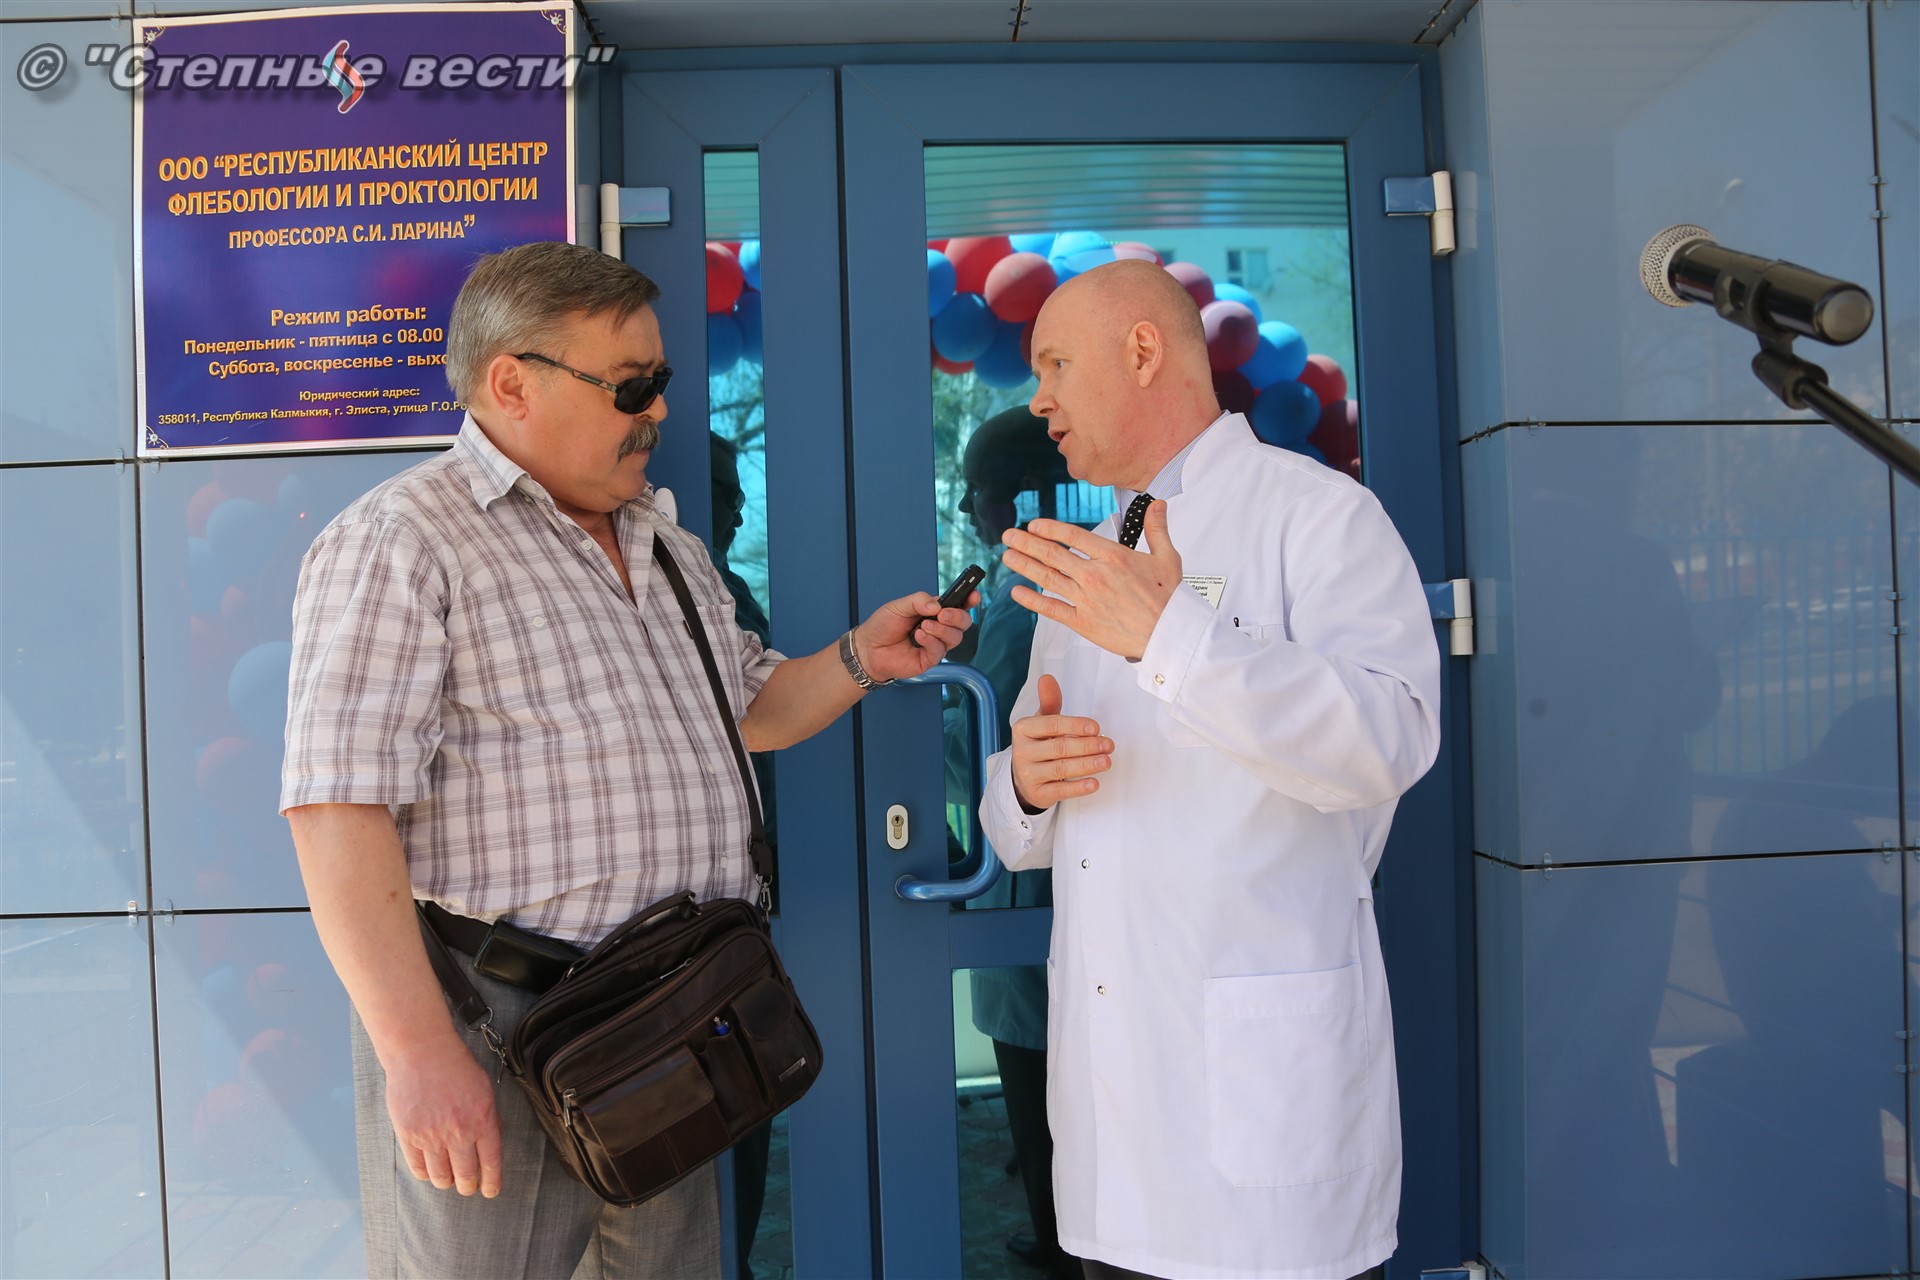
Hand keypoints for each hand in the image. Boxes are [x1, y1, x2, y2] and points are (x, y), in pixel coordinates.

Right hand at [383, 1030, 502, 1197]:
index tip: (490, 1191)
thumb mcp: (484, 1090)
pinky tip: (429, 1169)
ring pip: (441, 1177)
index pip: (491, 1163)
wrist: (422, 1051)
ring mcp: (432, 1135)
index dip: (491, 1183)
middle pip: (465, 1176)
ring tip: (448, 1177)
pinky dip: (425, 1174)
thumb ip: (488, 1119)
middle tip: (467, 1187)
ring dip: (446, 1181)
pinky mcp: (408, 1135)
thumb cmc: (456, 1067)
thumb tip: (490, 1146)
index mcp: (483, 1119)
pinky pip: (418, 1168)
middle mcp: (459, 1131)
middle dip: (468, 1186)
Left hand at [854, 589, 978, 682]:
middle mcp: (939, 627)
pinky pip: (940, 650)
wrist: (868, 648)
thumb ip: (918, 600)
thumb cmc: (882, 626)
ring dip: (941, 630)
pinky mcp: (930, 659)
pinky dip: (931, 641)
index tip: (973, 595)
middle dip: (957, 617)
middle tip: (942, 615)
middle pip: (963, 622)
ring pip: (955, 637)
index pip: (958, 604)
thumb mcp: (899, 606)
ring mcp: (936, 644)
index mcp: (934, 611)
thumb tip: (937, 605)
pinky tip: (919, 637)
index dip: (969, 599)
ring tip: (923, 627)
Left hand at [1001, 503, 1181, 658]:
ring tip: (1007, 556)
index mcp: (1112, 556)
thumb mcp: (1167, 557)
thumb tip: (1157, 505)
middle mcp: (1094, 575)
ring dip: (1024, 565)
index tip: (1033, 525)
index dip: (1048, 528)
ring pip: (1047, 578)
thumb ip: (1157, 529)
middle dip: (1026, 543)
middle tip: (1009, 536)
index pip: (1072, 535)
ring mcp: (1086, 599)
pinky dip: (1032, 600)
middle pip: (1052, 554)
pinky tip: (1017, 592)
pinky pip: (1051, 609)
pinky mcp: (1083, 622)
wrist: (1169, 633)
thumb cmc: (1168, 599)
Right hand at [1010, 674, 1112, 811]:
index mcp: (1023, 729)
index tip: (1094, 727)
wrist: (1022, 778)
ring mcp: (1028, 774)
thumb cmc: (1038, 745)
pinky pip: (1059, 791)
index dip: (1074, 726)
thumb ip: (1049, 702)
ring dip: (1087, 765)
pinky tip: (1094, 783)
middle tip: (1108, 745)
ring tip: (1106, 761)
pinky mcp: (1037, 794)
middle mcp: (1022, 752)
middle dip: (1087, 746)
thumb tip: (1047, 678)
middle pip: (1059, 747)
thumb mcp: (1041, 722)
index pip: (1051, 725)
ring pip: (1061, 769)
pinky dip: (1078, 788)